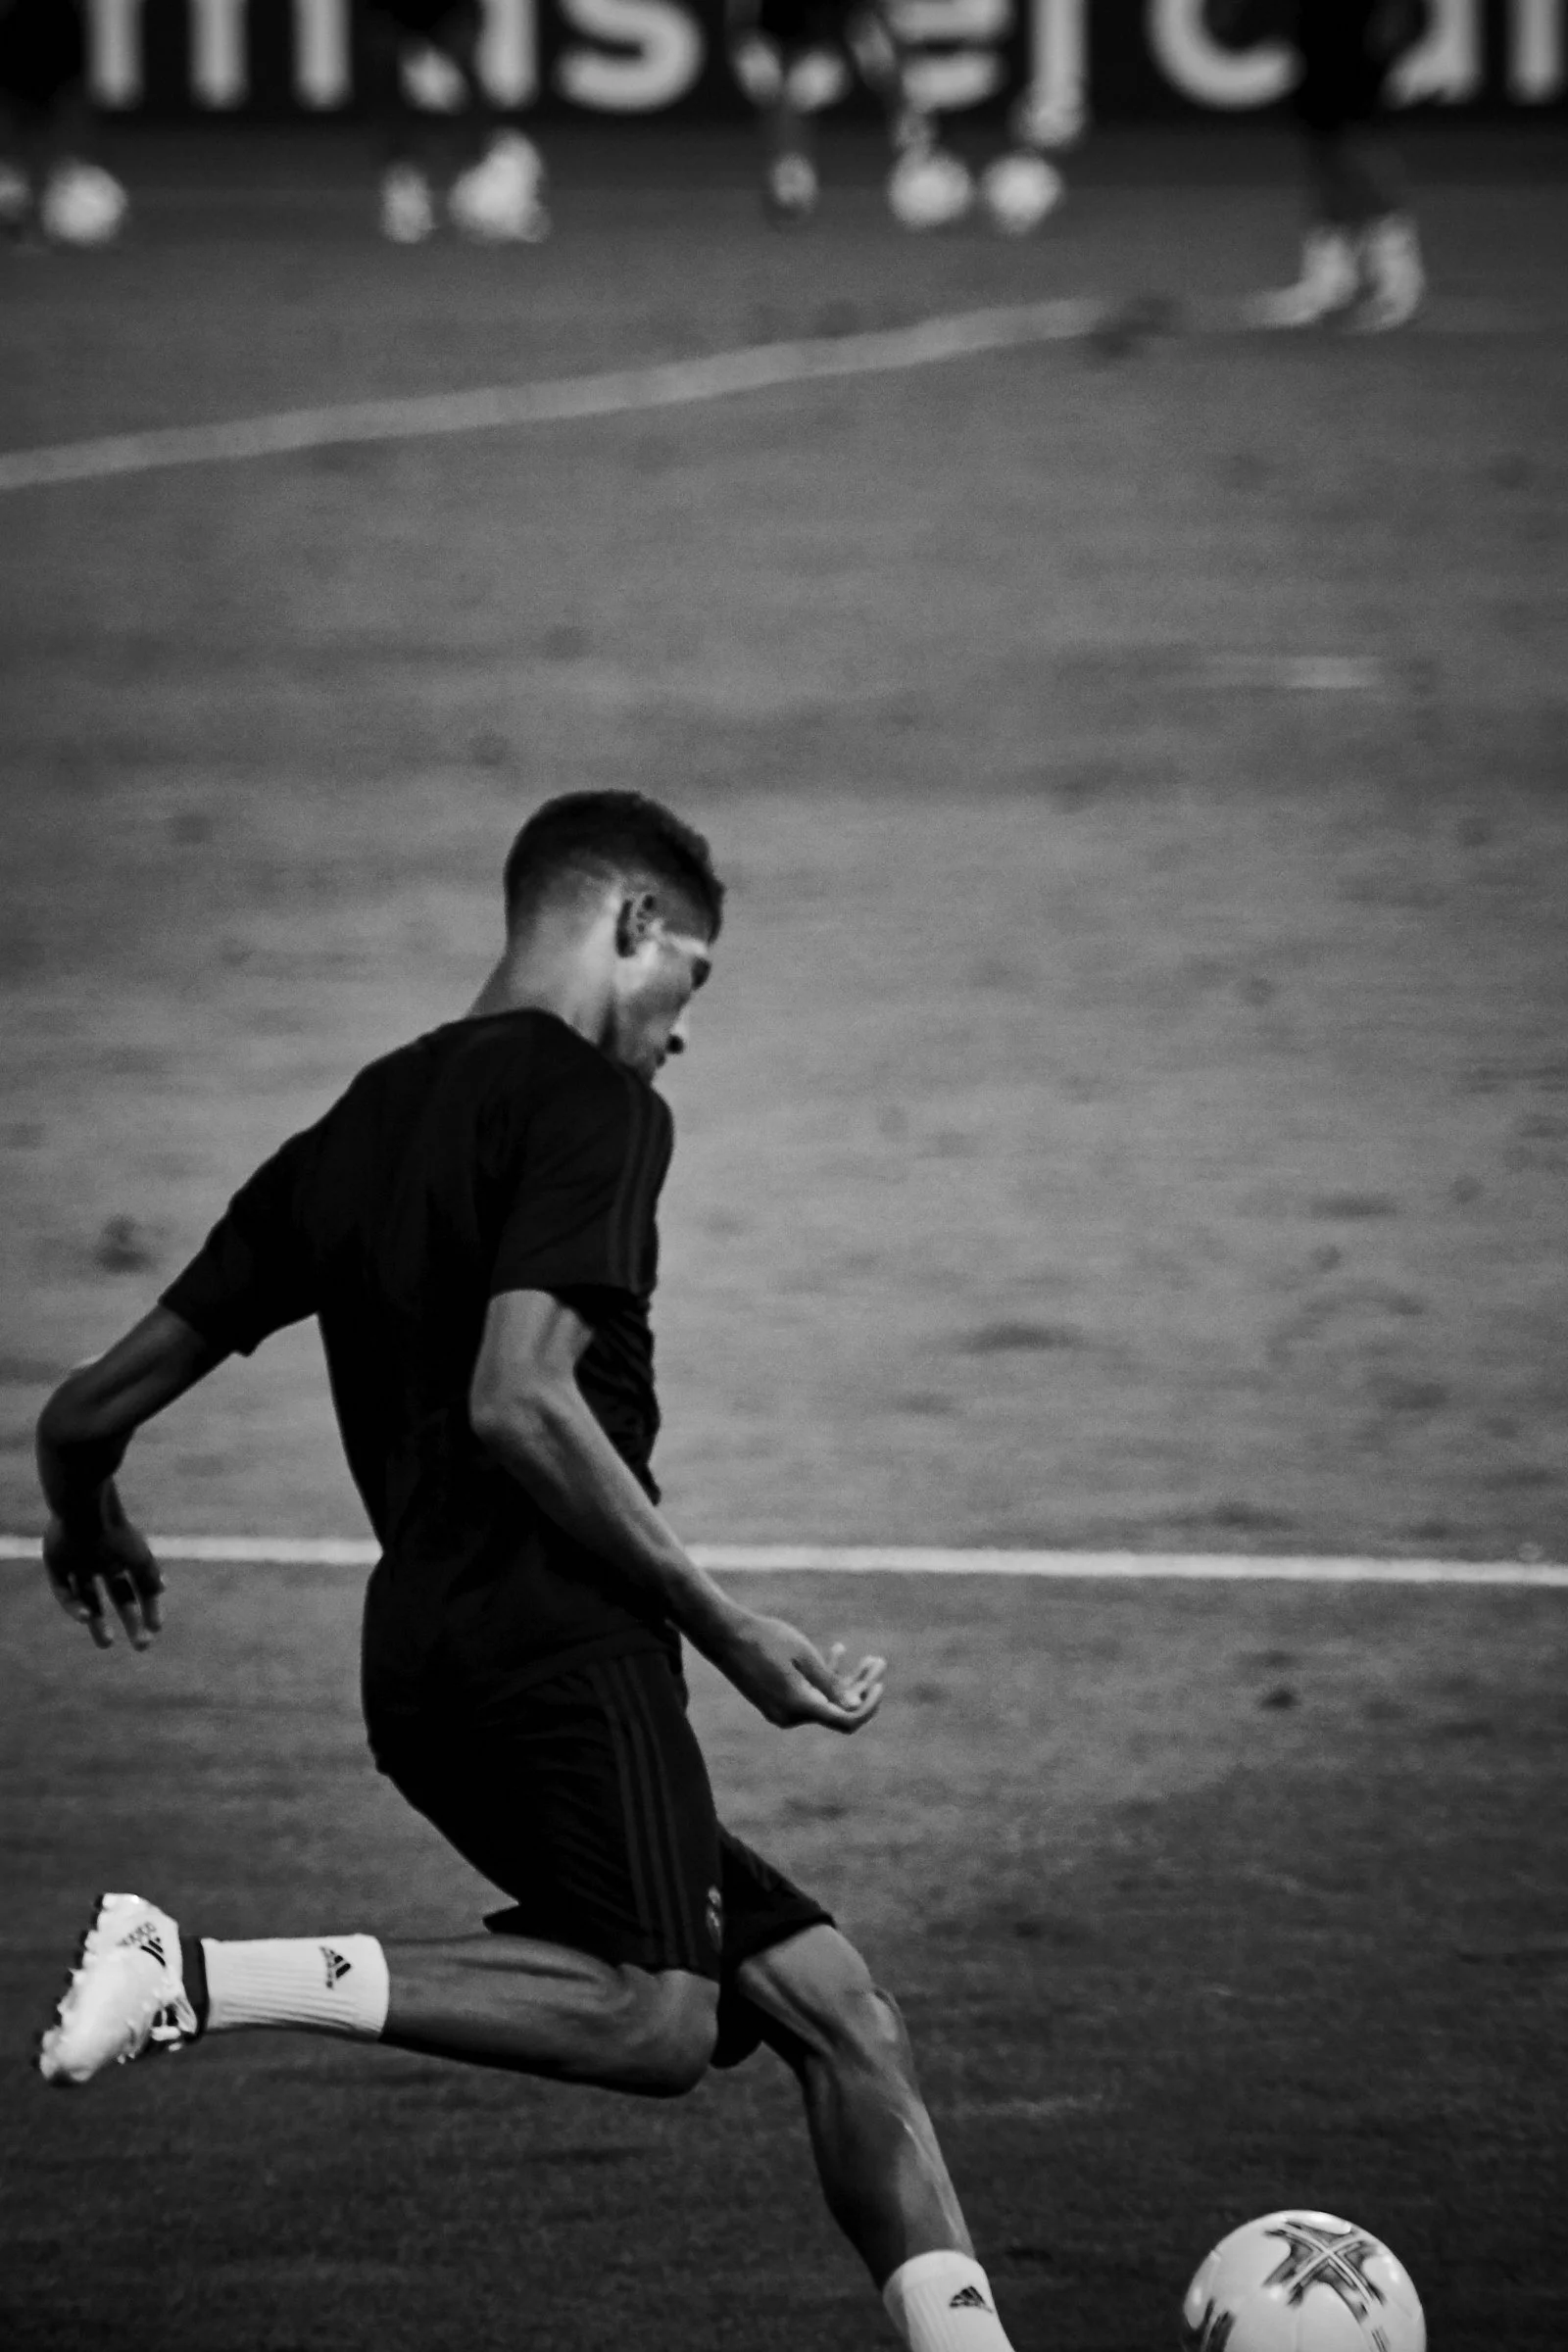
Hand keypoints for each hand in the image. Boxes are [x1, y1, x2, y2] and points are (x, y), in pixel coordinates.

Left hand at [43, 1513, 163, 1650]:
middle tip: (140, 1645)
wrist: (84, 1512)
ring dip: (96, 1622)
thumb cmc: (116, 1533)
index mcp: (123, 1555)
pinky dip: (74, 1608)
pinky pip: (65, 1592)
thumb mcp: (140, 1559)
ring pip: (88, 1598)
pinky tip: (86, 1618)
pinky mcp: (56, 1565)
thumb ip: (150, 1577)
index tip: (155, 1629)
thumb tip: (162, 1592)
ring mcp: (78, 1563)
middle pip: (116, 1596)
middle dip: (128, 1620)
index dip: (147, 1608)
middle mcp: (102, 1560)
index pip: (137, 1587)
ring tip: (107, 1644)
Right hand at [718, 1612, 885, 1732]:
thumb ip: (831, 1683)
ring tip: (866, 1657)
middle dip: (861, 1688)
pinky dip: (822, 1680)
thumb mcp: (804, 1656)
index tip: (880, 1684)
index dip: (867, 1707)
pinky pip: (807, 1696)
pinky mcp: (775, 1702)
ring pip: (824, 1702)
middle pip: (837, 1710)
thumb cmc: (765, 1639)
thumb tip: (855, 1706)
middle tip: (878, 1662)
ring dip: (845, 1682)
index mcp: (799, 1706)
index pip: (845, 1720)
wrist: (724, 1635)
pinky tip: (837, 1651)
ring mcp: (781, 1712)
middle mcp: (790, 1716)